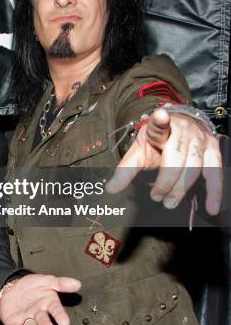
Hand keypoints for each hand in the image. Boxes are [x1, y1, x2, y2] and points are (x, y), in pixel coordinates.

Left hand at [0, 274, 80, 324]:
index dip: (60, 316)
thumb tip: (77, 283)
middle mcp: (38, 314)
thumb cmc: (31, 286)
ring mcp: (26, 319)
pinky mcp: (14, 323)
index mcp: (48, 304)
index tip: (65, 323)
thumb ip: (61, 283)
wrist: (11, 286)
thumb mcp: (46, 280)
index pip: (56, 310)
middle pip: (43, 321)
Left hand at [107, 108, 222, 214]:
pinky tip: (211, 207)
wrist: (180, 126)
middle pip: (176, 157)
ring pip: (194, 166)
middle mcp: (182, 130)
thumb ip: (125, 170)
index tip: (159, 116)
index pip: (159, 123)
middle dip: (166, 180)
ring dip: (181, 188)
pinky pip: (215, 172)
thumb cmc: (157, 142)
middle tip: (156, 197)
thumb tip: (110, 189)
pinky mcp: (213, 150)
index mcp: (160, 127)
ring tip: (169, 202)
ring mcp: (200, 139)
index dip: (160, 120)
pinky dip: (214, 191)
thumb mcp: (139, 150)